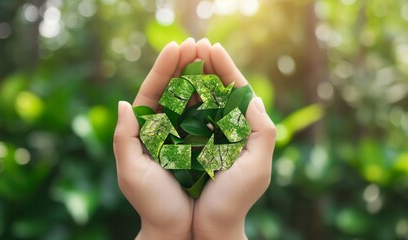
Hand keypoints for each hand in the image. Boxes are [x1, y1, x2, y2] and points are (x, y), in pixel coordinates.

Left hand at [113, 38, 197, 239]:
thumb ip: (123, 139)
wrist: (176, 228)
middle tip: (196, 45)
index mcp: (143, 131)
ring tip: (210, 56)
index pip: (151, 91)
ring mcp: (181, 135)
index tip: (176, 48)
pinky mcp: (199, 144)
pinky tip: (221, 85)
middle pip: (171, 90)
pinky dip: (212, 100)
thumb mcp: (132, 172)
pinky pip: (205, 117)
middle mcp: (161, 128)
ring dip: (199, 77)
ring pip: (190, 100)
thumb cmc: (152, 203)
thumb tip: (123, 103)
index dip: (163, 69)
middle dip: (182, 66)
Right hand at [192, 39, 275, 238]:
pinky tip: (175, 85)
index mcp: (247, 132)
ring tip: (185, 57)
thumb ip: (262, 131)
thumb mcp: (256, 167)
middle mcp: (230, 130)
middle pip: (219, 91)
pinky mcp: (192, 146)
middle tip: (196, 45)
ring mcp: (210, 136)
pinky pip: (187, 118)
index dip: (226, 69)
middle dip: (209, 67)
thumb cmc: (234, 201)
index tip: (212, 48)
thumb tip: (254, 96)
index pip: (237, 92)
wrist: (210, 227)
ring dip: (194, 78)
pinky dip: (182, 100)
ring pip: (202, 101)